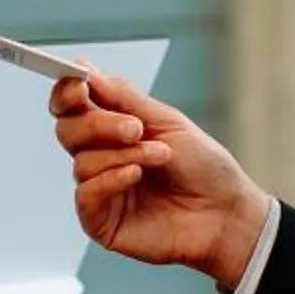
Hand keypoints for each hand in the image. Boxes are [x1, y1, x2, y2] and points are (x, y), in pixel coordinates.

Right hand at [48, 66, 269, 291]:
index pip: (72, 105)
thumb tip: (87, 71)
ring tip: (160, 156)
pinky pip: (86, 195)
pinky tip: (136, 175)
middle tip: (134, 127)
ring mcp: (100, 189)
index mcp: (112, 127)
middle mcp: (101, 156)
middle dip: (98, 123)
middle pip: (68, 129)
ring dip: (122, 154)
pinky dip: (110, 180)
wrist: (226, 212)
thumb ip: (124, 98)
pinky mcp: (101, 222)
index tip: (80, 82)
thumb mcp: (167, 121)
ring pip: (82, 161)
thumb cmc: (203, 167)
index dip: (67, 92)